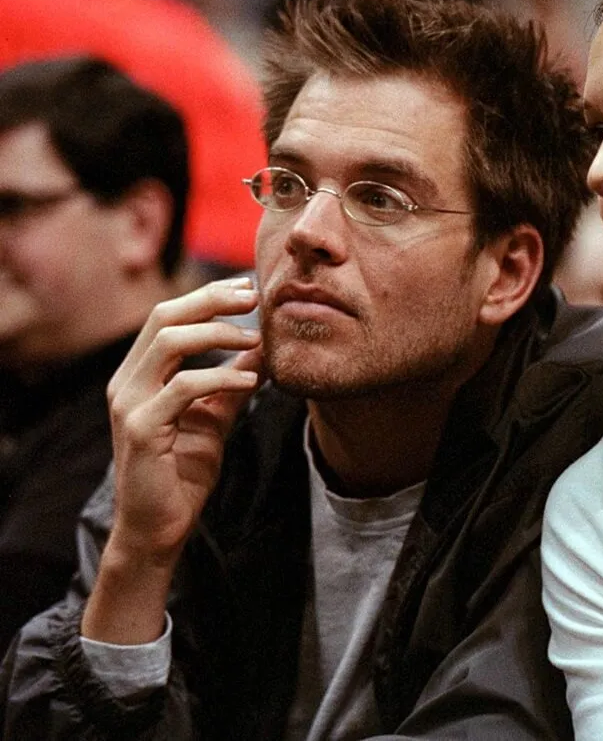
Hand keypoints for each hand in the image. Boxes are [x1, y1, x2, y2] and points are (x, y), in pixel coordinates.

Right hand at [83, 278, 262, 643]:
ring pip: (168, 342)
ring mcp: (129, 404)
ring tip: (256, 337)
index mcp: (140, 375)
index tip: (247, 287)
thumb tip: (262, 349)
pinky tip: (251, 379)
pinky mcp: (140, 430)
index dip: (207, 296)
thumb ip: (232, 384)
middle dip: (211, 301)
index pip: (168, 316)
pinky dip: (220, 377)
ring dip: (217, 333)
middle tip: (254, 296)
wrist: (158, 528)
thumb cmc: (181, 473)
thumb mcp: (214, 419)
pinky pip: (182, 388)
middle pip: (164, 317)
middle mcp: (126, 383)